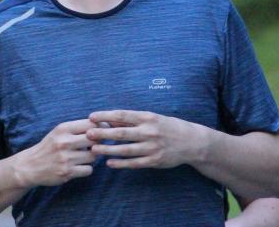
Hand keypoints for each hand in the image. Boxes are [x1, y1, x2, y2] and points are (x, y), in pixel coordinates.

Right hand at [11, 119, 96, 186]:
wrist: (30, 166)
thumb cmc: (49, 147)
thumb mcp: (59, 132)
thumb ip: (78, 128)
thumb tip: (103, 126)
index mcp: (63, 128)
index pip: (90, 124)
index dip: (100, 127)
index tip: (102, 131)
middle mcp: (64, 142)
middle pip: (95, 139)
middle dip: (97, 142)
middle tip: (94, 145)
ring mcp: (66, 158)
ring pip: (93, 156)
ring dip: (92, 157)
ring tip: (83, 156)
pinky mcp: (67, 172)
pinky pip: (89, 169)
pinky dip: (86, 169)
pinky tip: (78, 167)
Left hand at [87, 110, 202, 169]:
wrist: (191, 142)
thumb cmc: (167, 127)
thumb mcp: (151, 118)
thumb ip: (131, 120)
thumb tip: (110, 120)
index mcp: (147, 118)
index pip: (122, 115)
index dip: (106, 116)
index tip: (91, 116)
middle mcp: (149, 132)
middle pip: (121, 133)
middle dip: (103, 133)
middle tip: (88, 134)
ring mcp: (152, 147)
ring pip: (126, 150)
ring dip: (108, 150)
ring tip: (94, 150)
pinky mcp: (154, 161)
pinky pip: (134, 163)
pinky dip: (121, 163)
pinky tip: (109, 163)